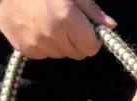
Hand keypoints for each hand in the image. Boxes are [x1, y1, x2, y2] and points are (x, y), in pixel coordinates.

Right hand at [0, 0, 114, 59]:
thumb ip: (91, 9)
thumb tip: (111, 26)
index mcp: (66, 18)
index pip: (91, 47)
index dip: (92, 39)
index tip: (86, 29)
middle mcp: (53, 36)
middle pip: (78, 54)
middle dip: (77, 41)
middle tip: (67, 22)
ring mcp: (38, 45)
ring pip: (62, 55)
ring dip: (61, 43)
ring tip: (48, 21)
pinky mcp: (26, 51)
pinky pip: (45, 55)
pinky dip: (45, 45)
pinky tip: (36, 27)